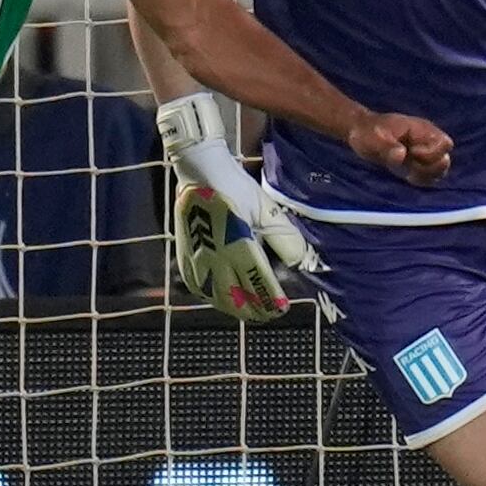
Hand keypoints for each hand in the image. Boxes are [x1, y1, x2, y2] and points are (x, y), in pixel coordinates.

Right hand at [158, 93, 316, 321]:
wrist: (199, 172)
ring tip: (249, 311)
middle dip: (256, 308)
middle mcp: (216, 258)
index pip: (259, 283)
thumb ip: (285, 238)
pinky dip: (212, 296)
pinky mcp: (185, 256)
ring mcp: (198, 260)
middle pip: (238, 297)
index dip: (272, 299)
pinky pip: (198, 287)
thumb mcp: (267, 210)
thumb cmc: (236, 189)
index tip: (282, 306)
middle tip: (270, 313)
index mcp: (239, 246)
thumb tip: (300, 261)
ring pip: (217, 296)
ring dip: (235, 307)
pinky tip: (221, 297)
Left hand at [345, 112, 451, 186]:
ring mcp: (424, 152)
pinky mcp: (419, 163)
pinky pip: (430, 176)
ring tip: (408, 172)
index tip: (412, 153)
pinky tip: (408, 176)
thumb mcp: (372, 138)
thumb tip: (401, 155)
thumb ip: (386, 146)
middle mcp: (427, 140)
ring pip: (440, 169)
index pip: (444, 143)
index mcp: (421, 129)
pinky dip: (422, 180)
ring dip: (426, 175)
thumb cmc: (367, 132)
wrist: (362, 134)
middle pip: (445, 159)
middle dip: (430, 168)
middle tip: (410, 166)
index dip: (431, 153)